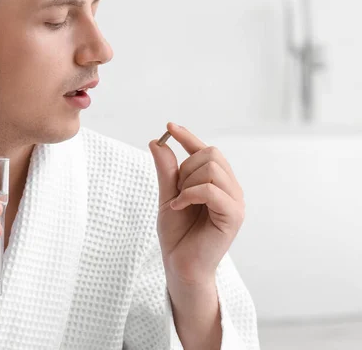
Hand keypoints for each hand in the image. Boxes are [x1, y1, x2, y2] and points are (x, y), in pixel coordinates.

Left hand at [149, 123, 244, 285]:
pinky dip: (190, 195)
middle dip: (186, 168)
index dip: (188, 136)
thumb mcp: (167, 196)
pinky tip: (179, 207)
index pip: (206, 150)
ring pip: (213, 168)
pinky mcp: (234, 216)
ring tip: (180, 202)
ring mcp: (235, 201)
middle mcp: (230, 189)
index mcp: (217, 183)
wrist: (180, 265)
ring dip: (188, 182)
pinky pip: (212, 190)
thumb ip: (166, 171)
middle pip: (211, 154)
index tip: (169, 126)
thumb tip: (156, 142)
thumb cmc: (177, 234)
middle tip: (177, 192)